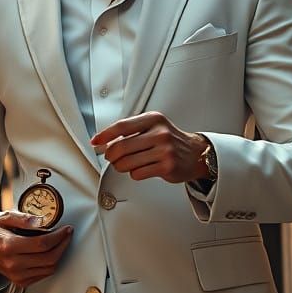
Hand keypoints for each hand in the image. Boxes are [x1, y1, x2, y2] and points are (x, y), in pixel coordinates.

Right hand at [0, 211, 73, 286]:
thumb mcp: (4, 218)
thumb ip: (23, 218)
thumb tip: (41, 220)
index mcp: (9, 246)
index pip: (42, 244)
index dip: (58, 236)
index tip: (66, 229)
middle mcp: (13, 264)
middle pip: (49, 257)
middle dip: (63, 245)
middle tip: (67, 234)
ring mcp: (17, 275)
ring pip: (49, 268)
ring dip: (59, 255)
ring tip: (61, 242)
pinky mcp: (20, 282)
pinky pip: (44, 275)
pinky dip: (51, 264)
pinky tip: (51, 253)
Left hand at [92, 112, 207, 183]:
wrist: (196, 153)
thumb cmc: (169, 140)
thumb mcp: (152, 127)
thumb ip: (130, 132)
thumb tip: (103, 142)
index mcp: (153, 119)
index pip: (122, 126)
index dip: (105, 135)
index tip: (95, 141)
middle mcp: (160, 133)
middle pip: (121, 147)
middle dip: (111, 155)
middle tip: (111, 157)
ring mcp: (164, 150)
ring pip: (126, 163)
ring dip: (121, 166)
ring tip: (128, 163)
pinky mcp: (167, 166)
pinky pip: (137, 173)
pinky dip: (134, 173)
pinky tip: (143, 168)